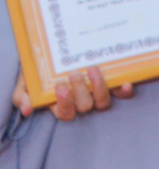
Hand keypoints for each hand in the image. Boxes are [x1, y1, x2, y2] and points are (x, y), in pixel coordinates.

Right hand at [16, 67, 134, 121]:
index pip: (65, 113)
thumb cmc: (40, 73)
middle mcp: (81, 102)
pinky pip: (121, 94)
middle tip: (73, 74)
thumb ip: (22, 96)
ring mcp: (97, 95)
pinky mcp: (111, 85)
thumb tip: (27, 110)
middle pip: (85, 106)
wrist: (57, 56)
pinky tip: (125, 83)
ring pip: (102, 102)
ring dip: (98, 86)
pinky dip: (124, 91)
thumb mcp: (26, 83)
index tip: (60, 84)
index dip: (65, 102)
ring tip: (91, 69)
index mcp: (62, 105)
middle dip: (80, 91)